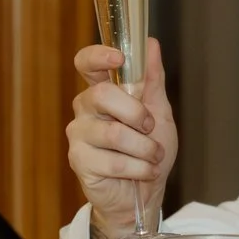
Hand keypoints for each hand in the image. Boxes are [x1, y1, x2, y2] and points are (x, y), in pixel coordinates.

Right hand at [66, 38, 175, 236]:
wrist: (145, 194)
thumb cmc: (149, 152)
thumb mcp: (159, 112)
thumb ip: (152, 80)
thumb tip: (151, 44)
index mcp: (102, 91)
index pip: (86, 63)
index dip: (98, 56)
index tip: (119, 57)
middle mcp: (85, 109)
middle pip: (101, 94)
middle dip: (136, 113)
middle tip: (150, 128)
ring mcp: (79, 135)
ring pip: (113, 133)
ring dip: (144, 148)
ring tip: (152, 156)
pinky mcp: (79, 161)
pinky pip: (113, 161)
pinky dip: (139, 168)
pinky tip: (143, 172)